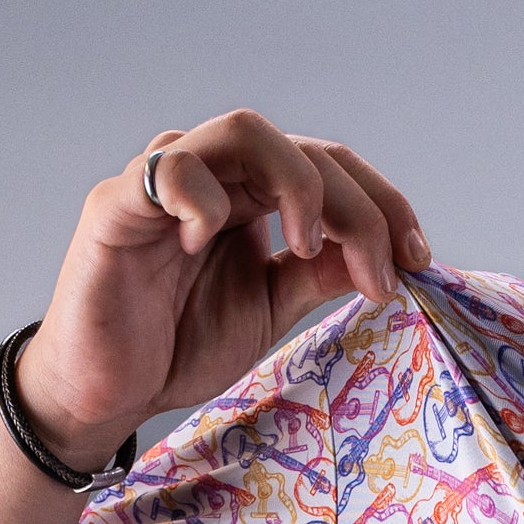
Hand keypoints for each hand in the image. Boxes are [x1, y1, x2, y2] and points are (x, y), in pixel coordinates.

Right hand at [12, 109, 426, 472]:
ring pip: (243, 132)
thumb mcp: (269, 310)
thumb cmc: (177, 344)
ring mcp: (166, 184)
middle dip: (357, 207)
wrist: (106, 391)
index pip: (330, 169)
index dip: (382, 204)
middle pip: (302, 148)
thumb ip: (316, 275)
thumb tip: (384, 257)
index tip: (417, 258)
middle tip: (378, 273)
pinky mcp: (118, 205)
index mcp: (252, 198)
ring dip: (295, 185)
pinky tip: (209, 242)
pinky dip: (203, 198)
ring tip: (303, 247)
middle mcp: (214, 177)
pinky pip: (168, 170)